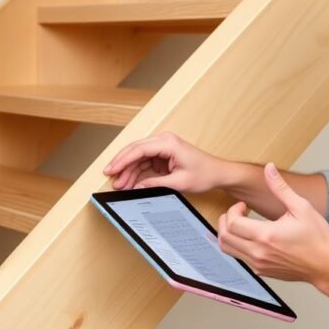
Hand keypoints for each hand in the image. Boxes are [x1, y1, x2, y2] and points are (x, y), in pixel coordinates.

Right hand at [103, 132, 226, 191]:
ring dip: (128, 170)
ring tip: (119, 184)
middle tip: (110, 177)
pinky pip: (144, 161)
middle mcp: (164, 141)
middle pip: (135, 150)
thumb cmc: (205, 174)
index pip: (139, 149)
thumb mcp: (179, 182)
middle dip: (121, 164)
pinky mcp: (162, 154)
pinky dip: (136, 171)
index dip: (123, 160)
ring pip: (138, 156)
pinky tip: (129, 182)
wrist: (218, 173)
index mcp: (168, 143)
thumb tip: (137, 187)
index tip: (112, 170)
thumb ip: (156, 184)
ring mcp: (162, 146)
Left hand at [218, 163, 328, 282]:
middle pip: (224, 237)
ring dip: (228, 234)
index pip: (232, 223)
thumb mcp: (301, 207)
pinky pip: (239, 257)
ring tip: (240, 224)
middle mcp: (258, 252)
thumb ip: (280, 188)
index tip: (243, 205)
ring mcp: (258, 264)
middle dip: (225, 220)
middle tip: (237, 212)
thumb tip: (269, 168)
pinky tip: (251, 236)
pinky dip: (237, 245)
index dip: (232, 210)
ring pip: (228, 249)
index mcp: (266, 235)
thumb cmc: (316, 238)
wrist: (325, 265)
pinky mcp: (261, 271)